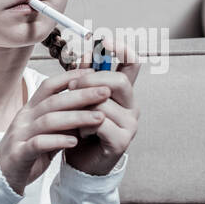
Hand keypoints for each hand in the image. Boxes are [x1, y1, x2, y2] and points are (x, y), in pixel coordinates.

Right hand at [0, 67, 120, 195]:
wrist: (1, 177)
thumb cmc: (27, 152)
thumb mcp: (47, 132)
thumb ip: (64, 121)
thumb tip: (91, 107)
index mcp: (29, 110)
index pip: (49, 86)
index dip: (70, 78)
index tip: (93, 74)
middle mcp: (23, 119)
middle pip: (53, 101)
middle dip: (81, 95)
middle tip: (105, 92)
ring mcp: (19, 135)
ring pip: (48, 120)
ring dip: (76, 117)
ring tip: (100, 118)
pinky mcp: (19, 154)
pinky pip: (38, 144)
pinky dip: (57, 140)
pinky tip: (75, 141)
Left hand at [59, 33, 141, 176]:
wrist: (81, 163)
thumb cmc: (80, 130)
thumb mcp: (79, 101)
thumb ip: (83, 78)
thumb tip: (81, 52)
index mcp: (123, 92)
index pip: (132, 63)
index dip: (122, 49)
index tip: (104, 40)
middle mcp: (132, 105)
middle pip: (118, 80)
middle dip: (91, 80)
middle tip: (72, 86)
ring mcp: (130, 123)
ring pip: (104, 102)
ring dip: (82, 108)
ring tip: (73, 118)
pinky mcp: (122, 140)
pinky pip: (99, 123)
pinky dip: (83, 126)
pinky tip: (79, 133)